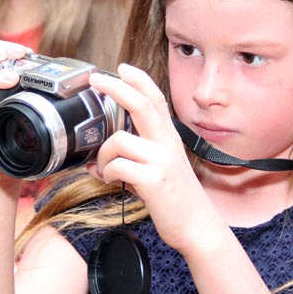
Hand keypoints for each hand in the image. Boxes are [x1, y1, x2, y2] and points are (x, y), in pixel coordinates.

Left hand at [86, 64, 222, 252]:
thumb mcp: (161, 167)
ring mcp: (161, 161)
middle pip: (141, 104)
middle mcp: (167, 144)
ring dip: (103, 156)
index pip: (155, 99)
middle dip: (116, 88)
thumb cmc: (174, 198)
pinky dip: (107, 174)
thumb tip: (103, 154)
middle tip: (96, 80)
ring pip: (118, 141)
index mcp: (168, 138)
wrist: (196, 226)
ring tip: (105, 170)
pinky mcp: (153, 180)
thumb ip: (139, 153)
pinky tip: (113, 182)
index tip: (122, 68)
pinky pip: (116, 167)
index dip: (139, 80)